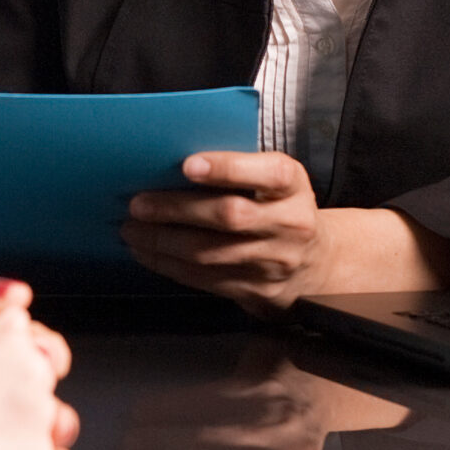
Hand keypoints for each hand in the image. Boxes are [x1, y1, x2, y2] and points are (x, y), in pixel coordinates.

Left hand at [120, 152, 449, 313]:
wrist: (318, 262)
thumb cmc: (277, 205)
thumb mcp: (272, 178)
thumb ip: (237, 166)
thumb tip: (169, 157)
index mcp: (292, 184)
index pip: (267, 172)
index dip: (227, 168)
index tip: (187, 164)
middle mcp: (290, 223)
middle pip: (229, 216)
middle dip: (176, 210)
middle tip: (137, 204)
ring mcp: (276, 262)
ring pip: (211, 254)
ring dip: (163, 242)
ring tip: (131, 230)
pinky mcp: (259, 291)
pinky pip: (207, 280)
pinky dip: (170, 266)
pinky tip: (147, 252)